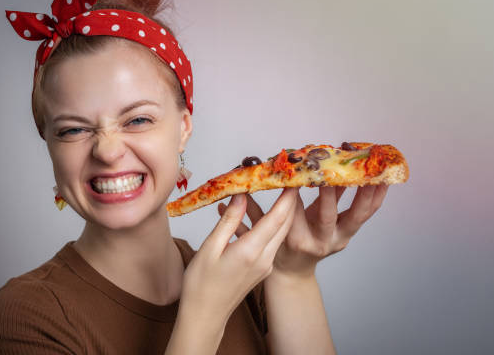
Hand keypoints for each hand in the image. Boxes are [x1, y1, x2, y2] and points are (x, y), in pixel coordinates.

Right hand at [181, 188, 297, 322]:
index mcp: (251, 251)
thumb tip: (241, 195)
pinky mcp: (263, 268)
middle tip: (289, 179)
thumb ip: (229, 220)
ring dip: (283, 213)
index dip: (287, 196)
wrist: (205, 315)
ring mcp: (266, 265)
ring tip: (281, 191)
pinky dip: (273, 225)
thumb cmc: (201, 283)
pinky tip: (264, 214)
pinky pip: (272, 241)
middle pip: (285, 224)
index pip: (277, 218)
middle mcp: (264, 258)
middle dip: (291, 201)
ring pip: (280, 233)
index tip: (292, 177)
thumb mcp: (210, 247)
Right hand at [217, 184, 388, 279]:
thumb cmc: (275, 250)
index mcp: (294, 241)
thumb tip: (241, 186)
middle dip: (331, 190)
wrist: (292, 271)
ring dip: (365, 190)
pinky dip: (374, 196)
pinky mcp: (347, 235)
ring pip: (355, 215)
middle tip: (333, 168)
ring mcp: (337, 240)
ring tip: (374, 169)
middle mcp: (318, 242)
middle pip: (328, 215)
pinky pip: (364, 214)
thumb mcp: (259, 232)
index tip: (298, 170)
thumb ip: (251, 210)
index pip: (294, 212)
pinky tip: (382, 179)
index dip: (296, 191)